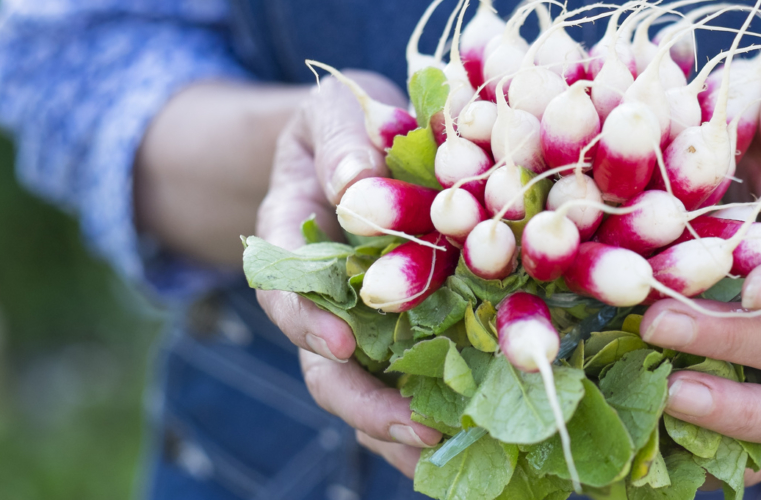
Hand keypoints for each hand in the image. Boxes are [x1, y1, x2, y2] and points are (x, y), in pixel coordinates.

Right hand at [254, 69, 436, 474]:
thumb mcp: (332, 109)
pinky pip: (415, 381)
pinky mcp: (410, 332)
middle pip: (324, 367)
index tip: (339, 343)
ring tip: (446, 451)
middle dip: (363, 403)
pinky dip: (437, 412)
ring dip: (401, 427)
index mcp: (290, 244)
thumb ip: (338, 140)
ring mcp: (362, 323)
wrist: (366, 141)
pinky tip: (475, 440)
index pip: (285, 294)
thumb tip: (352, 182)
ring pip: (369, 389)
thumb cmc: (347, 123)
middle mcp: (322, 298)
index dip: (307, 322)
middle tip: (411, 427)